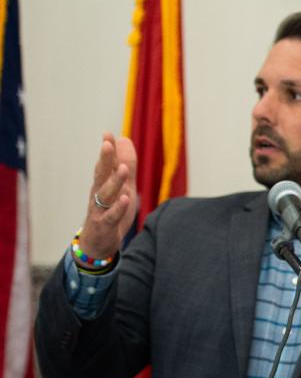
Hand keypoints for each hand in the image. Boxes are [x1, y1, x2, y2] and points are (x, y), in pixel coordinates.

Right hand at [78, 132, 138, 259]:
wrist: (98, 243)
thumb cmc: (110, 211)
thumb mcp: (121, 186)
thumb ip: (125, 164)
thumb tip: (124, 139)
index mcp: (102, 184)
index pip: (104, 165)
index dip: (106, 150)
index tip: (108, 134)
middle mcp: (98, 194)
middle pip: (101, 175)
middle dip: (105, 159)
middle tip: (107, 144)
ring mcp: (100, 210)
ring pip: (106, 194)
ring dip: (114, 181)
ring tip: (124, 169)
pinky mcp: (104, 225)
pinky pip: (111, 216)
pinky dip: (118, 207)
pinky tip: (125, 198)